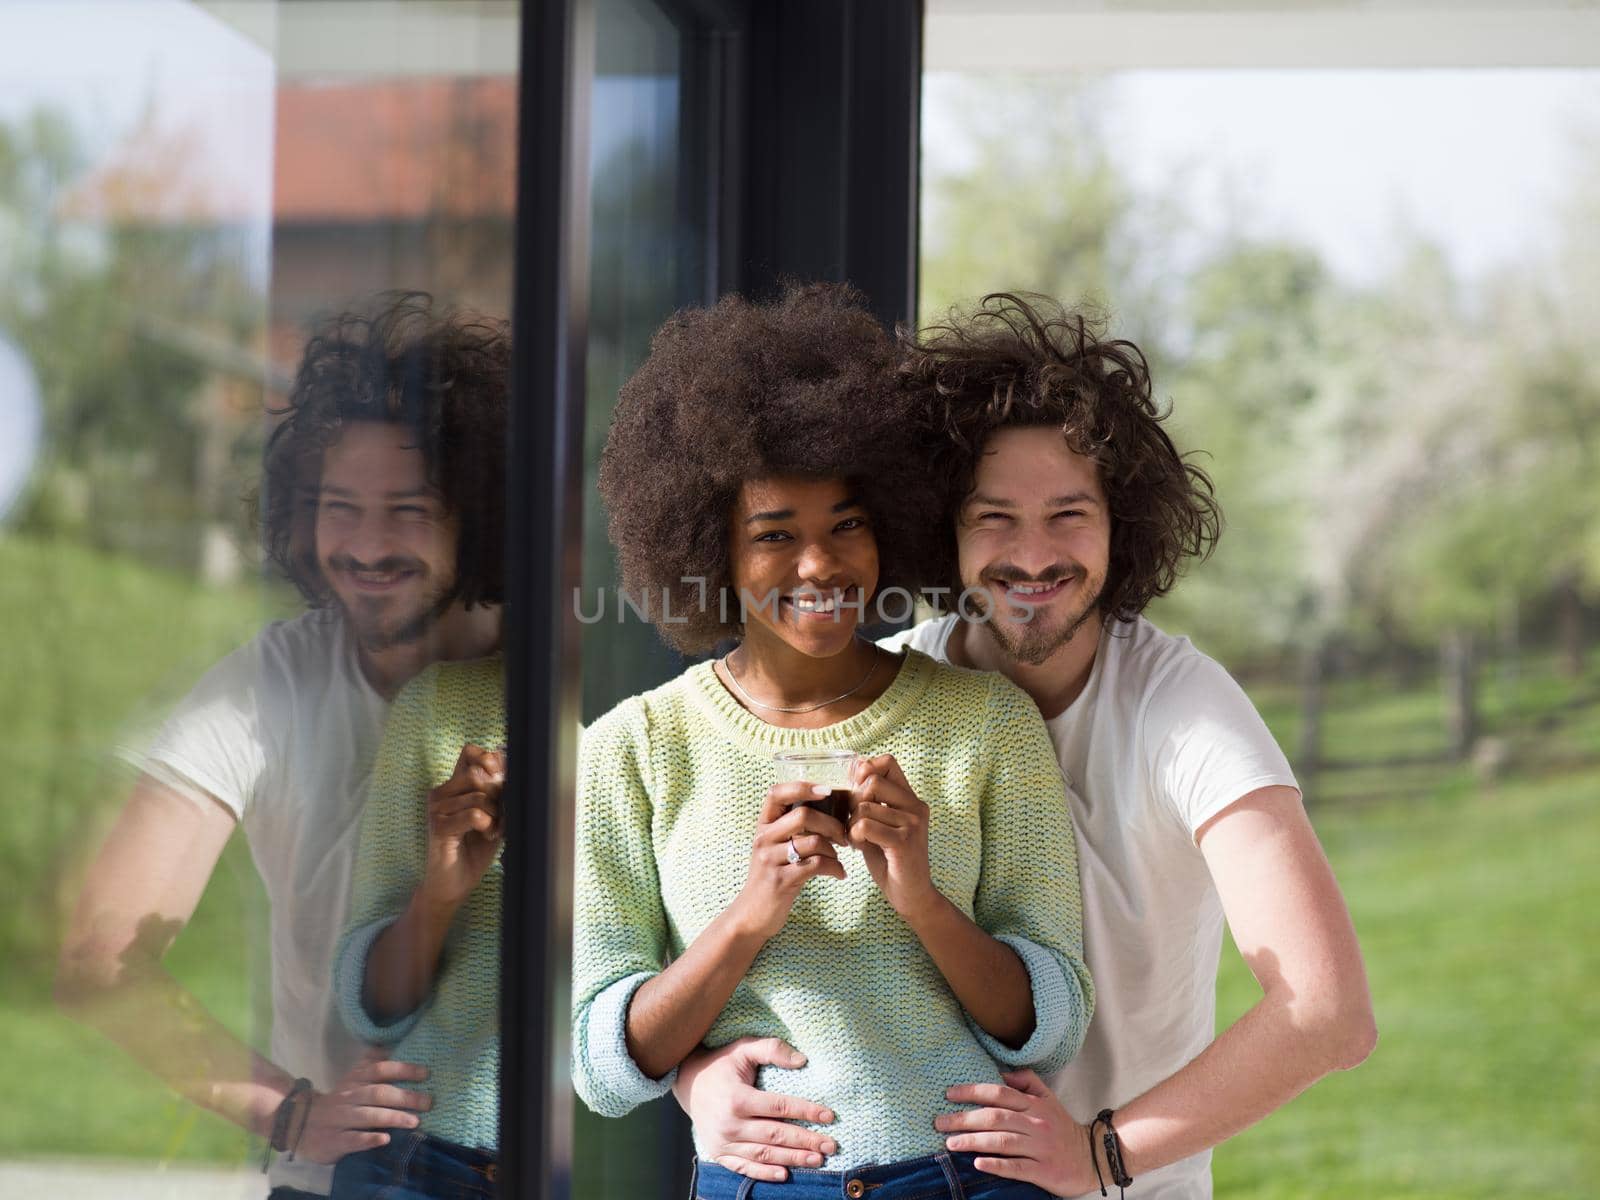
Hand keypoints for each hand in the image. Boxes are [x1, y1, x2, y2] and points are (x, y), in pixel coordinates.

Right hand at [293, 1052, 433, 1164]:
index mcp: (355, 1080)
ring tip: (414, 1122)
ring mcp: (340, 1120)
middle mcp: (349, 1097)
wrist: (300, 1123)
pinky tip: (385, 1139)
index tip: (426, 1074)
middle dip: (405, 1097)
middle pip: (379, 1093)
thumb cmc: (338, 1101)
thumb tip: (391, 1043)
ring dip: (393, 1118)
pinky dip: (369, 1139)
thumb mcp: (352, 1078)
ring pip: (368, 1116)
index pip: (380, 1070)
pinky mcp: (333, 1141)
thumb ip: (371, 1062)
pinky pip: (352, 1140)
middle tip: (428, 1102)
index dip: (403, 1070)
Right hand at [421, 745, 504, 909]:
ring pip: (479, 795)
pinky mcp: (438, 827)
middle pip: (479, 773)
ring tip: (493, 830)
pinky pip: (474, 815)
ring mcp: (436, 809)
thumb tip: (510, 767)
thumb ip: (500, 792)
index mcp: (454, 786)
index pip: (470, 752)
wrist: (454, 884)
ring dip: (496, 815)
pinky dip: (488, 825)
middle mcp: (442, 792)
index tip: (503, 780)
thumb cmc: (474, 849)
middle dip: (499, 794)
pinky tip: (486, 835)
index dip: (491, 759)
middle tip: (501, 816)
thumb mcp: (494, 815)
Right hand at [673, 1038, 838, 1180]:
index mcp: (737, 1098)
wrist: (688, 1082)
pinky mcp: (719, 1153)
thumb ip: (772, 1049)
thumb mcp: (744, 1048)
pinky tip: (785, 1175)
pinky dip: (765, 1174)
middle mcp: (730, 1124)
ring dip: (793, 1159)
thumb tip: (802, 1060)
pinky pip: (744, 1168)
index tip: (829, 1115)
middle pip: (775, 1135)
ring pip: (764, 1154)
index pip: (779, 1107)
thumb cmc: (721, 1063)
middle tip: (831, 1145)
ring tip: (818, 1159)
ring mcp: (723, 1142)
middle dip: (806, 1141)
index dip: (806, 1111)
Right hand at [729, 782, 848, 941]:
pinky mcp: (781, 881)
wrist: (752, 914)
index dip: (803, 786)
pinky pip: (816, 866)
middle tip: (844, 836)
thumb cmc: (772, 875)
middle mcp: (764, 839)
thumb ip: (792, 827)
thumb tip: (830, 808)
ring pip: (813, 841)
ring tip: (839, 858)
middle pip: (803, 815)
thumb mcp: (775, 846)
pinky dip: (835, 868)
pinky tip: (840, 874)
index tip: (827, 790)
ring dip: (834, 850)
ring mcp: (770, 860)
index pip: (776, 793)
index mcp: (763, 825)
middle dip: (832, 824)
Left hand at [848, 754, 934, 914]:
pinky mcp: (904, 841)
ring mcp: (913, 823)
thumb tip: (855, 764)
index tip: (856, 793)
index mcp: (911, 799)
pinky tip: (859, 847)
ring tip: (858, 839)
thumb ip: (869, 797)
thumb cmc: (890, 858)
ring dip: (851, 825)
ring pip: (864, 807)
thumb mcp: (878, 822)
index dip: (865, 771)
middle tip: (854, 822)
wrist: (912, 895)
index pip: (887, 762)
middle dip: (854, 801)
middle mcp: (916, 807)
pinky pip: (865, 826)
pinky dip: (854, 837)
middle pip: (872, 781)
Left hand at [935, 1069, 1093, 1195]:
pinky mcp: (1044, 1171)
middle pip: (995, 1117)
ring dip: (974, 1141)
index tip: (949, 1094)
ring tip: (950, 1143)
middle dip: (964, 1118)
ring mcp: (1040, 1148)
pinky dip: (997, 1165)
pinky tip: (978, 1163)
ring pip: (1003, 1141)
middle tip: (939, 1122)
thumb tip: (1000, 1072)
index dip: (972, 1092)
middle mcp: (1036, 1124)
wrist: (1094, 1156)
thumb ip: (1026, 1082)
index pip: (999, 1093)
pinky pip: (1017, 1167)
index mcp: (1034, 1105)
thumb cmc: (1063, 1128)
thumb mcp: (1049, 1099)